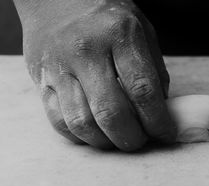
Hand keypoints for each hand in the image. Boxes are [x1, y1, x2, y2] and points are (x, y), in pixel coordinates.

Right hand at [15, 0, 174, 150]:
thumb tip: (160, 109)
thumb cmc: (107, 18)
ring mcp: (60, 67)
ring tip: (118, 140)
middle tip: (140, 142)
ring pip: (82, 123)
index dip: (157, 121)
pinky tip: (95, 132)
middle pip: (111, 113)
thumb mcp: (142, 31)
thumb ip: (154, 70)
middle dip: (131, 139)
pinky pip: (59, 121)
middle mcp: (87, 52)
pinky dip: (80, 136)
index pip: (143, 90)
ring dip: (105, 142)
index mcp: (120, 35)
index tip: (165, 134)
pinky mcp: (42, 80)